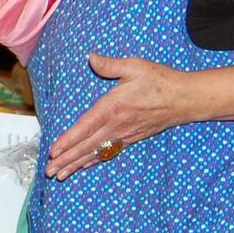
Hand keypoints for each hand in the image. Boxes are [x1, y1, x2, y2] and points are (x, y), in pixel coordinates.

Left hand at [45, 53, 188, 179]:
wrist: (185, 99)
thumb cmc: (160, 81)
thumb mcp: (135, 66)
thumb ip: (110, 65)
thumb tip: (91, 57)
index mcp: (113, 107)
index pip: (85, 127)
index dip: (68, 140)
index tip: (53, 151)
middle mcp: (117, 125)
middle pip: (87, 146)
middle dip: (66, 159)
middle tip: (48, 171)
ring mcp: (125, 134)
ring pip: (96, 153)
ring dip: (76, 165)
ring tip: (59, 175)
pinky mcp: (132, 139)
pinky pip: (108, 153)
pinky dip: (93, 161)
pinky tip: (83, 167)